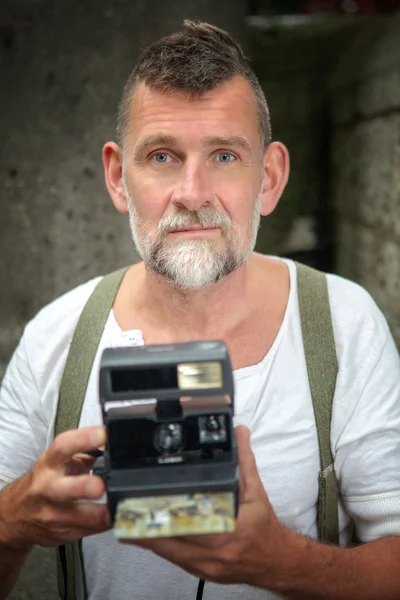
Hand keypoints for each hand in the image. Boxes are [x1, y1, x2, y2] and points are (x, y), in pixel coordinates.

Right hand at [0, 426, 110, 549]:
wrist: (16, 514)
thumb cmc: (43, 482)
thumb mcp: (58, 461)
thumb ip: (84, 452)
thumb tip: (110, 446)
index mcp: (49, 464)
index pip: (64, 447)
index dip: (84, 439)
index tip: (103, 435)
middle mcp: (48, 489)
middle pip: (66, 489)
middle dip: (85, 487)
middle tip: (101, 485)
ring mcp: (54, 515)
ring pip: (81, 518)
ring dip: (103, 513)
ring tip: (119, 506)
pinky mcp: (63, 534)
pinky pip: (91, 530)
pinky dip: (105, 523)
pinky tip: (114, 516)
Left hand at [131, 425, 289, 588]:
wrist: (274, 561)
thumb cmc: (263, 528)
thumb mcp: (256, 491)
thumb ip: (244, 460)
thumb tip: (238, 433)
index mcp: (228, 530)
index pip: (190, 521)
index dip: (164, 512)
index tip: (145, 499)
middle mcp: (213, 552)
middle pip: (170, 538)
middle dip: (145, 522)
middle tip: (124, 507)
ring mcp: (203, 566)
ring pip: (166, 551)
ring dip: (145, 535)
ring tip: (124, 519)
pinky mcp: (198, 572)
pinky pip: (171, 558)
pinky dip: (156, 545)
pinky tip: (141, 534)